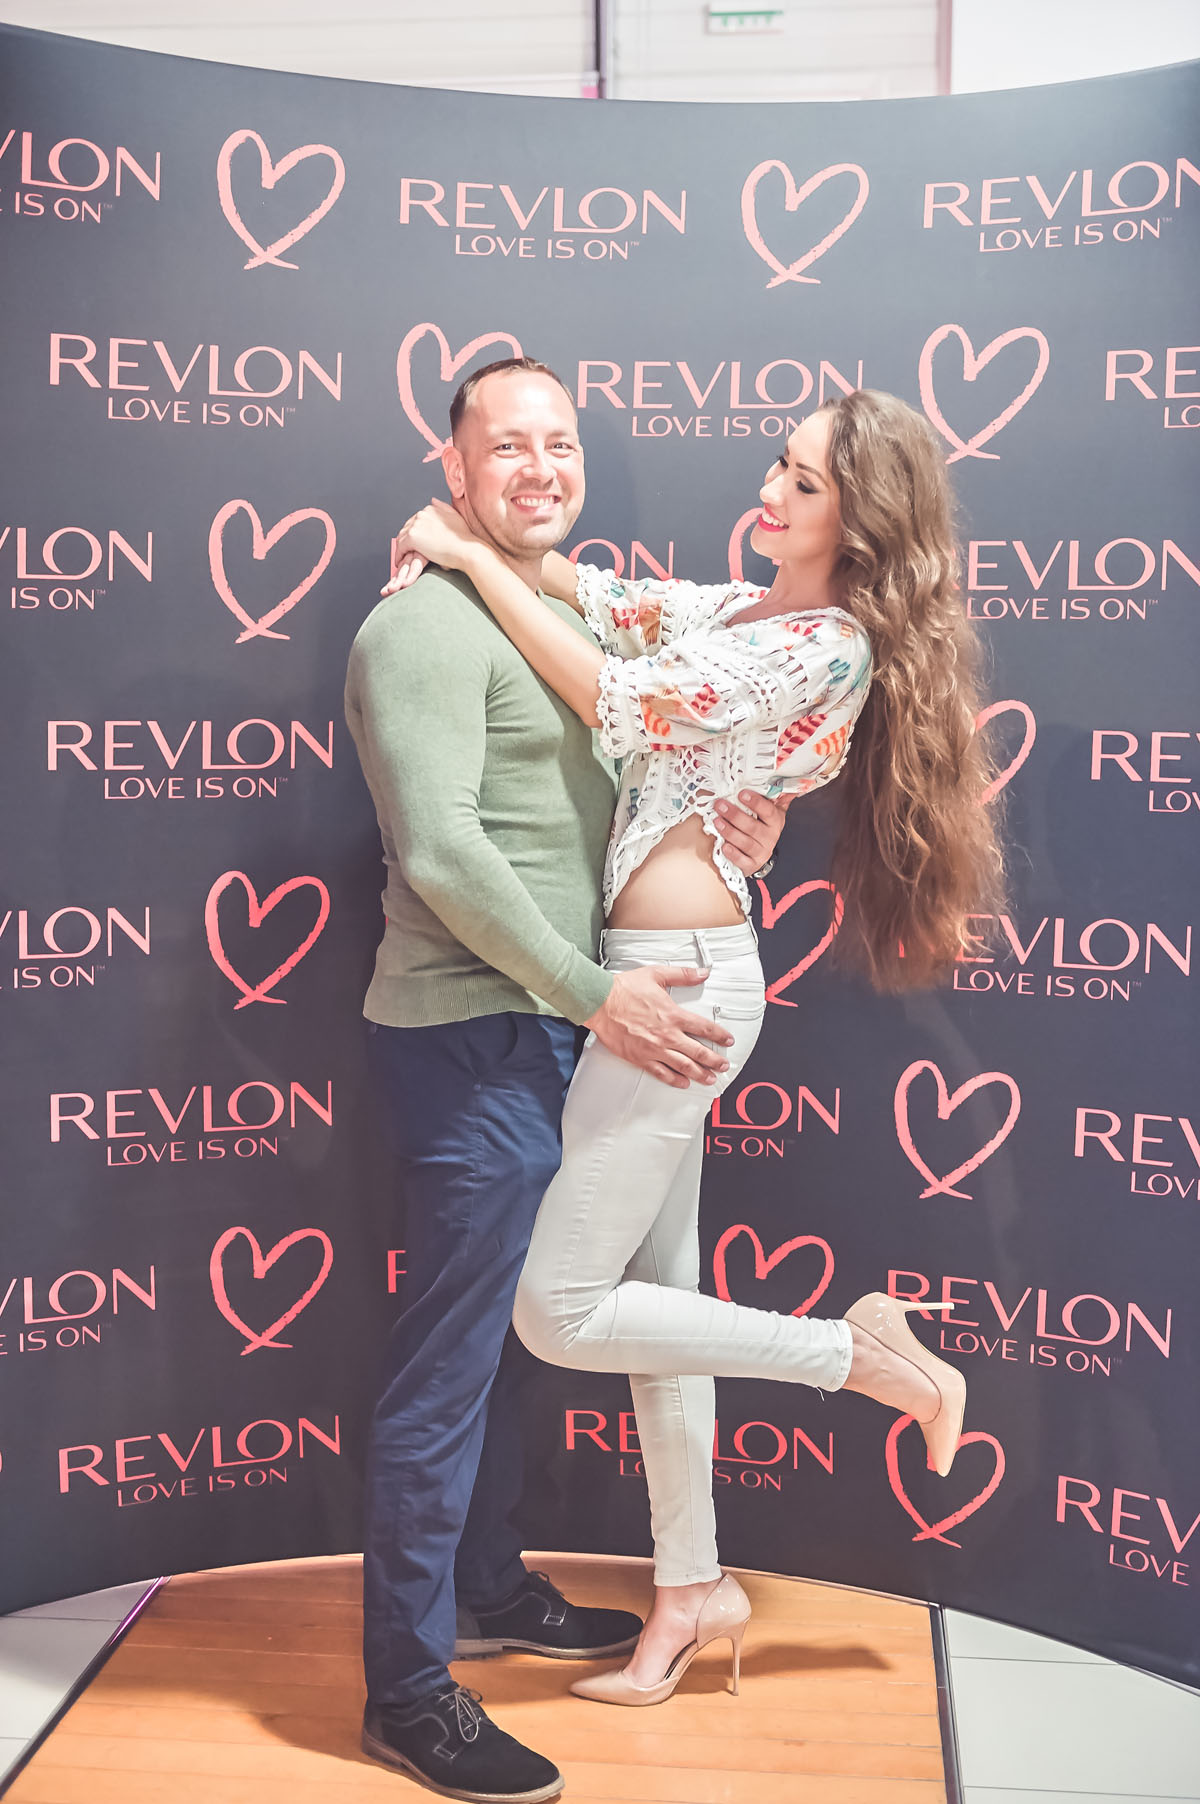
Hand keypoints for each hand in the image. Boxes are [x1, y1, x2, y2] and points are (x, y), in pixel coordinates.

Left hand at [381, 499, 481, 596]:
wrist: (466, 549)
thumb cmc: (464, 538)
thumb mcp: (455, 516)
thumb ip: (442, 507)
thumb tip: (433, 500)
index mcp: (430, 509)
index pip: (415, 521)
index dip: (414, 532)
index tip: (415, 542)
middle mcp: (422, 514)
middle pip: (407, 528)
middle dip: (406, 539)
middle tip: (407, 551)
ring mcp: (416, 525)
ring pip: (402, 537)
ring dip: (402, 547)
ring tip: (403, 557)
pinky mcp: (412, 537)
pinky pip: (400, 547)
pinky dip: (399, 555)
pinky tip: (401, 562)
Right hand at [583, 965, 734, 1089]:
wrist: (600, 1003)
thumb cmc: (624, 989)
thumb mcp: (656, 975)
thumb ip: (682, 975)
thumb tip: (702, 972)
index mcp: (673, 1015)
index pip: (704, 1028)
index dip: (720, 1035)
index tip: (727, 1040)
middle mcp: (667, 1035)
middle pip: (698, 1052)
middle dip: (715, 1061)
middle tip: (724, 1066)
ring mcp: (654, 1049)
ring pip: (683, 1066)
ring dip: (699, 1074)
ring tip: (709, 1079)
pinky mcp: (640, 1058)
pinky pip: (661, 1073)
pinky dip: (674, 1080)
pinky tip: (683, 1083)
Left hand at [715, 790, 792, 877]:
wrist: (758, 853)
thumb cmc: (760, 825)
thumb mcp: (768, 810)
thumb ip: (772, 794)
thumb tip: (784, 773)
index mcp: (775, 820)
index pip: (767, 810)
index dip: (755, 802)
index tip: (741, 793)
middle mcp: (770, 836)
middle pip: (753, 826)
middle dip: (735, 815)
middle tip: (720, 805)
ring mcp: (761, 852)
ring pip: (746, 842)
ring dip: (730, 831)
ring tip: (717, 821)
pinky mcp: (752, 864)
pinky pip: (743, 861)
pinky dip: (733, 854)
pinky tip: (724, 846)